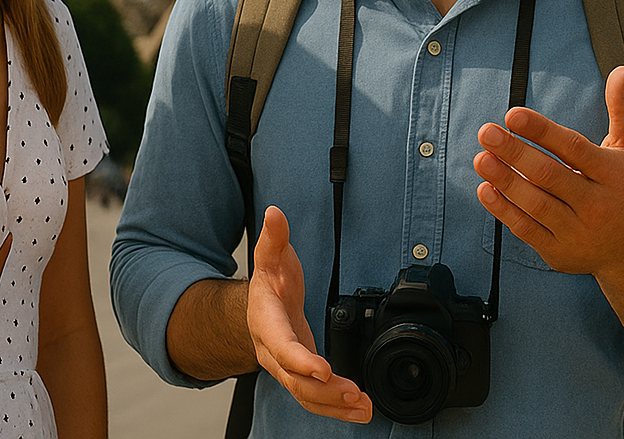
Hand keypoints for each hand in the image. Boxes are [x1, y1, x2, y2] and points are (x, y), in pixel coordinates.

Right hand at [247, 206, 371, 422]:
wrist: (260, 305)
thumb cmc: (270, 282)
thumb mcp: (271, 256)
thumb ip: (274, 237)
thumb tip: (274, 213)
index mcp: (266, 324)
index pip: (282, 346)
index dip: (301, 361)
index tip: (323, 370)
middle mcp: (273, 353)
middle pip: (295, 380)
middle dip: (324, 392)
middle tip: (352, 393)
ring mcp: (287, 368)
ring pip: (306, 396)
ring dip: (334, 406)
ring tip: (363, 408)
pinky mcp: (302, 376)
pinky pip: (315, 398)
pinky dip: (336, 408)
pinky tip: (360, 411)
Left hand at [473, 66, 623, 279]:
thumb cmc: (623, 187)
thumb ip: (621, 109)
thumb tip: (619, 70)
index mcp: (612, 174)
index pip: (573, 149)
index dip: (542, 131)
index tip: (513, 114)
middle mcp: (596, 203)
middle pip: (549, 175)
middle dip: (515, 152)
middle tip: (487, 132)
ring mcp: (577, 231)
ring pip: (535, 204)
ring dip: (505, 180)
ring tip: (481, 158)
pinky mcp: (558, 252)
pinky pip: (526, 230)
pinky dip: (504, 210)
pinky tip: (485, 189)